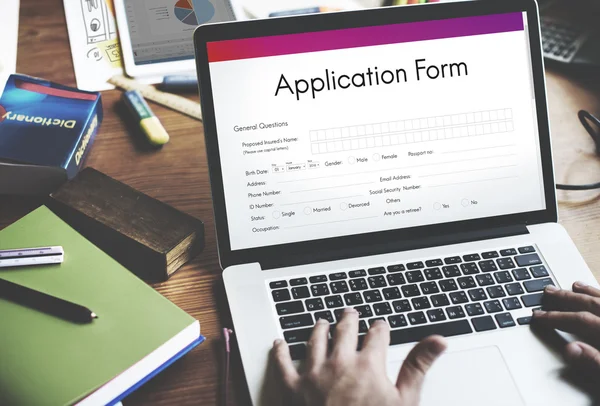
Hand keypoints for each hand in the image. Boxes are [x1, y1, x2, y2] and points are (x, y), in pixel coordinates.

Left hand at [272, 308, 446, 405]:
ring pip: (315, 340)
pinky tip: (280, 343)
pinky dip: (281, 351)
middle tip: (350, 313)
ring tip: (322, 322)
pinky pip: (283, 363)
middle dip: (349, 320)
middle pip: (344, 330)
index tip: (381, 326)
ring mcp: (313, 374)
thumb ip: (418, 366)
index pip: (377, 335)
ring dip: (319, 328)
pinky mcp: (293, 388)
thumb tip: (438, 340)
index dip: (380, 328)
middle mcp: (339, 362)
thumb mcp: (404, 401)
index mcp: (368, 364)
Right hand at [532, 282, 599, 371]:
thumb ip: (595, 362)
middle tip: (549, 291)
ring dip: (589, 293)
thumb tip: (570, 349)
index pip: (580, 321)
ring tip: (575, 286)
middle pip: (592, 305)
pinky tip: (599, 296)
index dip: (557, 317)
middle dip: (567, 298)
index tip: (538, 316)